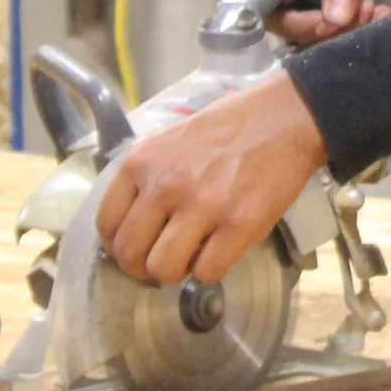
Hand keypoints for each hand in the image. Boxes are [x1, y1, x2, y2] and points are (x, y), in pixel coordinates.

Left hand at [98, 72, 328, 286]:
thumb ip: (146, 178)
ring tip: (192, 257)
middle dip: (143, 268)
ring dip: (176, 273)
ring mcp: (202, 206)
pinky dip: (210, 271)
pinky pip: (206, 272)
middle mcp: (165, 185)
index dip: (118, 246)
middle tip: (162, 262)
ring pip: (163, 270)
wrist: (283, 118)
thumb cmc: (227, 128)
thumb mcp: (169, 142)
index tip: (137, 249)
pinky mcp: (238, 225)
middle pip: (130, 254)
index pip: (107, 224)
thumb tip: (132, 224)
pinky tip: (219, 251)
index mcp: (142, 163)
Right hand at [271, 0, 390, 47]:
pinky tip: (380, 11)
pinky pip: (340, 40)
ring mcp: (311, 9)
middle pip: (292, 32)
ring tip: (373, 6)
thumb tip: (335, 19)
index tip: (326, 22)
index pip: (265, 9)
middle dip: (330, 29)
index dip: (293, 23)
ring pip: (319, 41)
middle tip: (362, 10)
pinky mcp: (335, 20)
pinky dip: (362, 31)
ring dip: (349, 30)